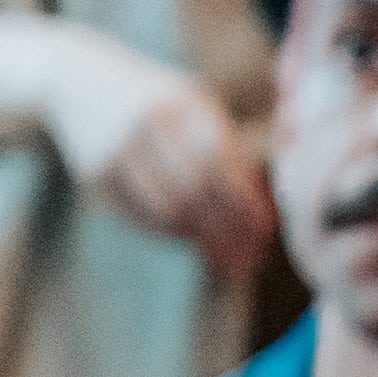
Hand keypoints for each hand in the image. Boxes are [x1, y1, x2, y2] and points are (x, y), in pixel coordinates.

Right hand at [38, 30, 270, 279]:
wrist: (79, 80)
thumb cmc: (161, 104)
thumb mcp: (199, 109)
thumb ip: (234, 154)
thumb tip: (265, 218)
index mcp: (183, 105)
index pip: (222, 168)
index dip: (245, 208)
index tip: (264, 235)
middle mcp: (147, 125)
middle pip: (196, 196)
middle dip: (227, 235)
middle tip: (248, 261)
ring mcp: (116, 148)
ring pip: (168, 213)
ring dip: (200, 241)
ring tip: (222, 254)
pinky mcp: (94, 172)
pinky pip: (141, 218)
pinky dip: (171, 235)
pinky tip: (189, 238)